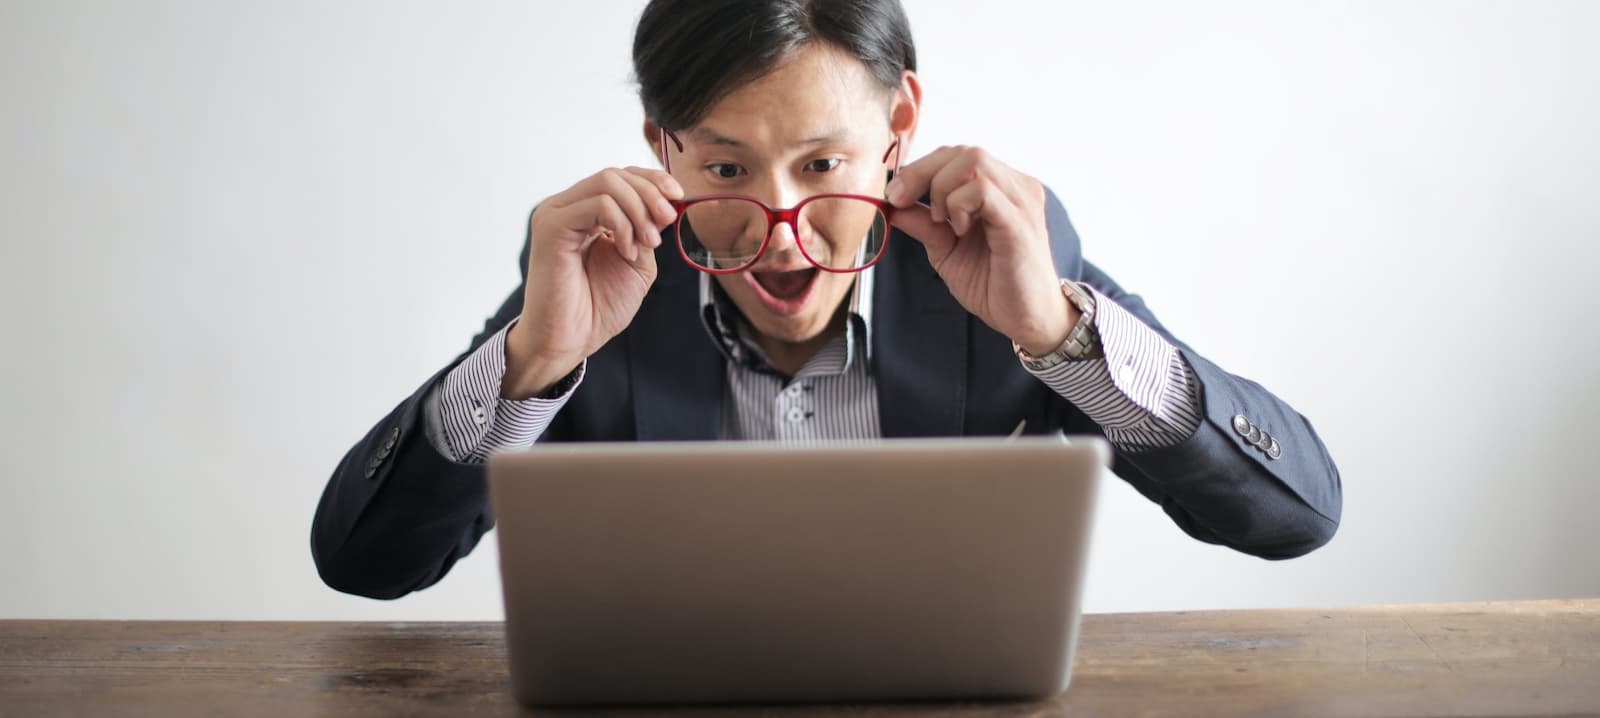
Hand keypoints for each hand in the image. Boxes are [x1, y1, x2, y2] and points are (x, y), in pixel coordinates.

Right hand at [503, 167, 682, 397]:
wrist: (573, 339)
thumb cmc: (598, 307)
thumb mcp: (638, 261)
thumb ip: (647, 229)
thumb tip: (665, 203)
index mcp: (586, 213)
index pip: (620, 176)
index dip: (652, 179)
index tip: (679, 196)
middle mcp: (568, 207)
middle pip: (616, 174)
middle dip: (651, 194)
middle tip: (667, 222)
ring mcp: (556, 213)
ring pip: (608, 182)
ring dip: (639, 210)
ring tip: (648, 243)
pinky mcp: (551, 226)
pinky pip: (598, 205)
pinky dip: (623, 225)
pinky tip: (626, 251)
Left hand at [885, 145, 1075, 355]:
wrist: (1028, 320)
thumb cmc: (994, 285)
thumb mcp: (947, 251)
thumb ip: (924, 225)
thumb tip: (892, 206)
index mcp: (1002, 189)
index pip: (958, 156)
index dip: (920, 169)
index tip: (894, 195)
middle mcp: (1016, 187)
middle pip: (964, 152)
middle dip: (921, 173)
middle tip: (900, 201)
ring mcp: (1021, 201)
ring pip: (974, 162)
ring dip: (942, 188)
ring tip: (941, 221)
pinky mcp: (1019, 222)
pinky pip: (983, 191)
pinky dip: (958, 204)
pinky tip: (958, 229)